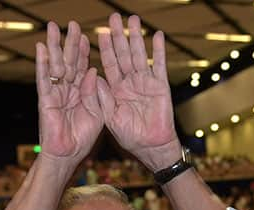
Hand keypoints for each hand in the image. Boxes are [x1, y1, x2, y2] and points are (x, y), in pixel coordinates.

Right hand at [35, 21, 103, 161]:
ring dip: (54, 47)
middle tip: (72, 24)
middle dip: (70, 43)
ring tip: (53, 28)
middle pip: (69, 62)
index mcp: (81, 94)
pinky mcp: (46, 99)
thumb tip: (92, 70)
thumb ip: (94, 93)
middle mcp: (68, 90)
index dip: (84, 52)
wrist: (68, 155)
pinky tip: (40, 48)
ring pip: (55, 66)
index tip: (86, 36)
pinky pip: (44, 78)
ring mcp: (56, 93)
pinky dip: (42, 63)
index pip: (82, 68)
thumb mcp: (96, 114)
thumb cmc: (82, 139)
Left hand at [97, 14, 179, 169]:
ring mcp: (146, 83)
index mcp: (116, 90)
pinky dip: (158, 51)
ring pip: (139, 55)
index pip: (109, 65)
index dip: (104, 49)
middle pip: (123, 55)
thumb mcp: (110, 118)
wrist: (151, 147)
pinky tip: (156, 36)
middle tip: (113, 17)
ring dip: (136, 37)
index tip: (99, 33)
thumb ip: (101, 98)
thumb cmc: (130, 137)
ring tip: (133, 19)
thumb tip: (93, 77)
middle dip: (119, 36)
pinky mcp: (160, 86)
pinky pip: (158, 65)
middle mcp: (130, 83)